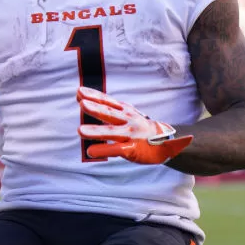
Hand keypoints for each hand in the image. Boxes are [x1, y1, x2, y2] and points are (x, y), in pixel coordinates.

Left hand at [77, 87, 192, 164]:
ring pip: (112, 132)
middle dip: (96, 108)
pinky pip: (116, 149)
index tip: (79, 92)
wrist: (165, 141)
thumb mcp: (126, 113)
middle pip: (110, 113)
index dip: (94, 96)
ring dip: (96, 131)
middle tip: (82, 104)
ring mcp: (131, 135)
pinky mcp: (133, 149)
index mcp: (125, 110)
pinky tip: (90, 152)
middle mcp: (128, 120)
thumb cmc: (138, 127)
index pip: (108, 101)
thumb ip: (106, 107)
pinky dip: (103, 150)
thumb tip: (80, 98)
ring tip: (80, 131)